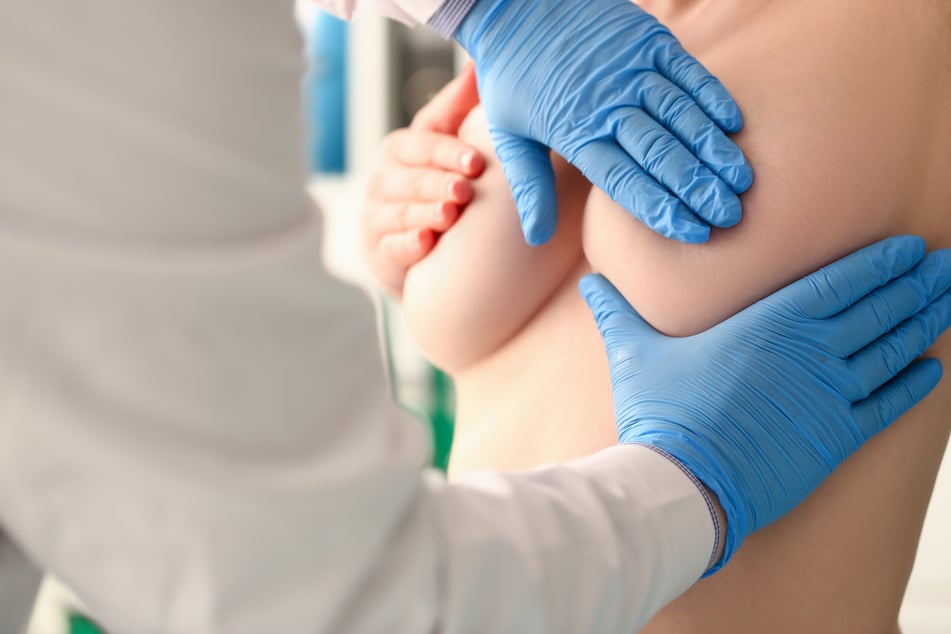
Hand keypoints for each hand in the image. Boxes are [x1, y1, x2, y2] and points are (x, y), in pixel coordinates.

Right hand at [361, 64, 484, 296]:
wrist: (412, 245)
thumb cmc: (433, 184)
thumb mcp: (443, 143)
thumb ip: (459, 108)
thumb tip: (481, 64)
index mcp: (400, 149)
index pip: (422, 145)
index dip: (449, 153)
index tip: (476, 162)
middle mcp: (382, 179)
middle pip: (409, 178)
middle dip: (437, 183)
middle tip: (465, 190)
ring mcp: (376, 217)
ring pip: (399, 212)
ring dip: (425, 213)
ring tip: (450, 214)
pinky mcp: (378, 252)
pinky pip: (390, 247)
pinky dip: (407, 245)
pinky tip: (425, 243)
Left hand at [456, 0, 752, 245]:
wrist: (516, 5)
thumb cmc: (512, 76)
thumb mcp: (508, 134)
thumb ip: (529, 186)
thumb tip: (536, 238)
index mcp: (574, 133)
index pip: (624, 180)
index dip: (660, 208)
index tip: (692, 232)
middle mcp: (607, 104)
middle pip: (660, 153)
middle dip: (697, 188)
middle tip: (729, 215)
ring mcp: (630, 69)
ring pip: (680, 115)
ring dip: (712, 149)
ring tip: (740, 180)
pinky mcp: (647, 39)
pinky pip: (687, 72)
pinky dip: (712, 97)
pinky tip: (734, 124)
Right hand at [580, 235, 950, 571]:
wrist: (682, 480)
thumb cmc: (660, 412)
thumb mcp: (634, 353)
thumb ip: (619, 311)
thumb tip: (589, 283)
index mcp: (768, 324)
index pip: (839, 282)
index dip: (878, 264)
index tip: (908, 249)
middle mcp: (810, 352)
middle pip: (878, 309)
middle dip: (916, 284)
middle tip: (947, 265)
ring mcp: (829, 395)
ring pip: (892, 349)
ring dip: (926, 322)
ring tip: (949, 300)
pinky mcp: (836, 437)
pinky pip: (889, 405)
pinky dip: (915, 385)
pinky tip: (933, 369)